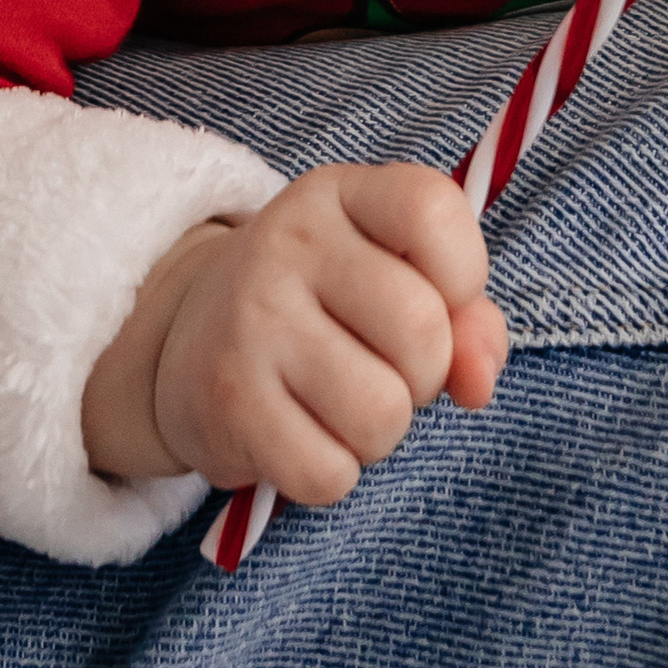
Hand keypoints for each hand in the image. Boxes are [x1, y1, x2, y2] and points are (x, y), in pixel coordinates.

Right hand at [81, 161, 505, 503]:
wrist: (189, 341)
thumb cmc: (323, 308)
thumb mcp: (393, 278)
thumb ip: (465, 318)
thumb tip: (479, 383)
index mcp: (336, 194)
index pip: (431, 209)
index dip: (462, 273)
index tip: (437, 297)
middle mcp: (287, 243)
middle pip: (421, 330)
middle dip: (425, 374)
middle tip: (382, 367)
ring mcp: (251, 320)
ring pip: (382, 413)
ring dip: (381, 433)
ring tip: (343, 406)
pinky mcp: (228, 401)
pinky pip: (329, 473)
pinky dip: (332, 473)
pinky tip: (303, 437)